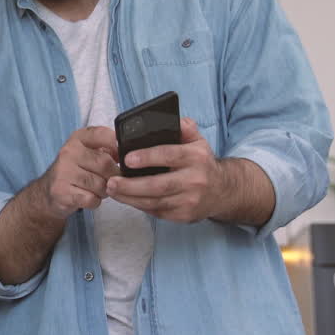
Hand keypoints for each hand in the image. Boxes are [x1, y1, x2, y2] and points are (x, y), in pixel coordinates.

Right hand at [36, 126, 119, 218]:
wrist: (49, 191)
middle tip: (111, 180)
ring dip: (105, 191)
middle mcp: (68, 152)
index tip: (123, 156)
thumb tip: (131, 154)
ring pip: (100, 184)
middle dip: (114, 176)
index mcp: (78, 138)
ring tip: (98, 189)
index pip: (102, 134)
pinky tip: (88, 197)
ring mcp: (63, 172)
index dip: (117, 145)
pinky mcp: (61, 191)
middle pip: (105, 163)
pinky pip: (91, 199)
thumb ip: (108, 149)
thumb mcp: (89, 153)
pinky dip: (95, 201)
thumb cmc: (76, 170)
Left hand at [106, 118, 225, 221]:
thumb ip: (184, 128)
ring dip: (130, 197)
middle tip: (111, 181)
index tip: (126, 158)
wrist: (223, 191)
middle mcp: (195, 180)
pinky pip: (157, 211)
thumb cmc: (202, 163)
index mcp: (196, 157)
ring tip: (112, 190)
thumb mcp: (198, 141)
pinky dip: (139, 205)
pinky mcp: (184, 216)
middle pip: (158, 185)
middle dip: (131, 185)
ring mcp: (190, 200)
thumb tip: (171, 119)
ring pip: (154, 202)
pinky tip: (126, 198)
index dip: (147, 157)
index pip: (169, 155)